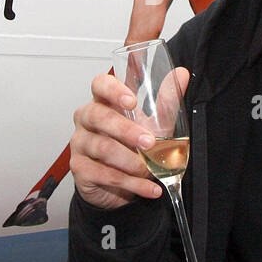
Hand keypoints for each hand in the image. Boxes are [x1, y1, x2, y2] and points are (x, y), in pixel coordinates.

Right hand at [71, 67, 189, 209]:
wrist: (122, 184)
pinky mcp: (80, 169)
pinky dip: (132, 183)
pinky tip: (150, 188)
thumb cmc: (134, 146)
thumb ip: (166, 100)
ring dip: (131, 161)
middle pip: (98, 116)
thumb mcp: (154, 123)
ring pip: (102, 148)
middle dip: (126, 130)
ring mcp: (80, 143)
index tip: (132, 101)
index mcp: (103, 101)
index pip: (100, 85)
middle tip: (149, 142)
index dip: (113, 90)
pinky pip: (104, 174)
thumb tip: (181, 74)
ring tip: (149, 169)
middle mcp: (87, 119)